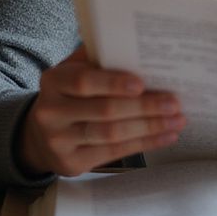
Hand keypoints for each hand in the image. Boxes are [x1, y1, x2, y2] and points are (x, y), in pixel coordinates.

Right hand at [17, 47, 185, 176]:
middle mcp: (52, 112)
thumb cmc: (70, 94)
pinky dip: (144, 144)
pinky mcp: (72, 163)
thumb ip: (100, 60)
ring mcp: (60, 141)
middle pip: (104, 111)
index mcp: (53, 81)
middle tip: (174, 103)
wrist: (39, 135)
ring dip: (150, 127)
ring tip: (177, 120)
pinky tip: (166, 136)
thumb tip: (142, 52)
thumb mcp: (74, 71)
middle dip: (144, 107)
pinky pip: (114, 153)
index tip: (142, 83)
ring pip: (112, 134)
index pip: (84, 82)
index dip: (114, 83)